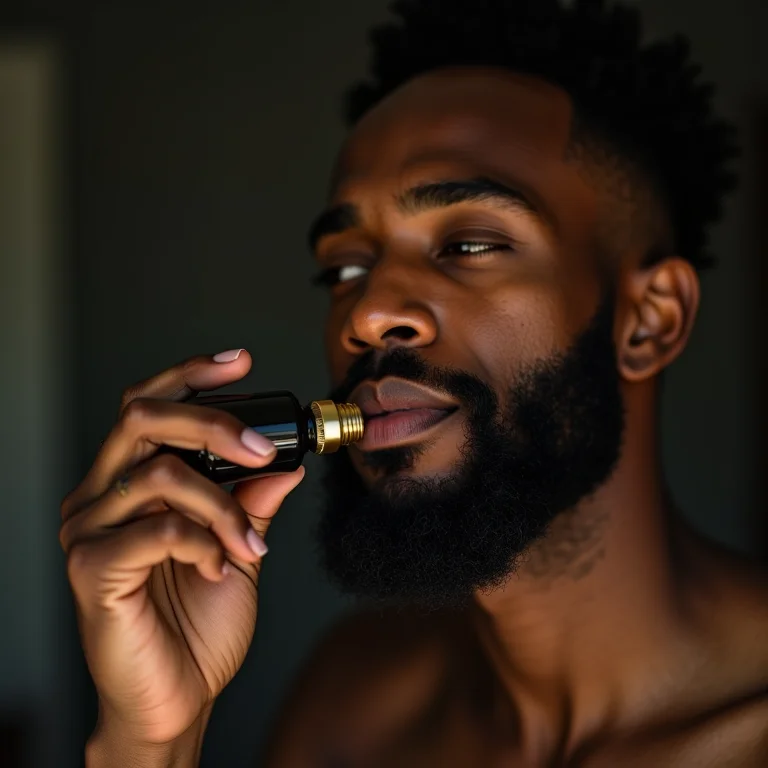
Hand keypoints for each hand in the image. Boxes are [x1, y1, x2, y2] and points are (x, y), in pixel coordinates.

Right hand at [60, 350, 304, 745]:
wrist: (177, 697)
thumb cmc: (198, 626)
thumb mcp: (238, 549)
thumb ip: (251, 505)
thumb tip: (282, 466)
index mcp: (129, 484)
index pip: (148, 405)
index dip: (191, 375)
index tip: (241, 362)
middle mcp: (100, 497)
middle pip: (143, 418)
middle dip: (212, 422)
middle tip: (260, 448)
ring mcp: (89, 530)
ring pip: (159, 474)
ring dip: (222, 504)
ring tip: (249, 542)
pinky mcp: (90, 568)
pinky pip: (157, 529)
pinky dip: (204, 541)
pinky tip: (219, 566)